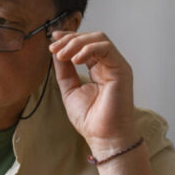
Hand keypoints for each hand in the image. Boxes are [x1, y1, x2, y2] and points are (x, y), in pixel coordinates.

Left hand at [48, 30, 138, 154]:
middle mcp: (108, 65)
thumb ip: (64, 71)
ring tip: (62, 55)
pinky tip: (75, 59)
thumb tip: (56, 52)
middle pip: (91, 38)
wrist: (103, 136)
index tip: (53, 39)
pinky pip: (106, 48)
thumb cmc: (90, 119)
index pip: (85, 45)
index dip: (69, 38)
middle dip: (70, 39)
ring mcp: (116, 66)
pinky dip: (88, 49)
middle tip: (54, 48)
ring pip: (99, 39)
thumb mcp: (69, 90)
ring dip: (77, 43)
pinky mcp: (121, 69)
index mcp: (98, 69)